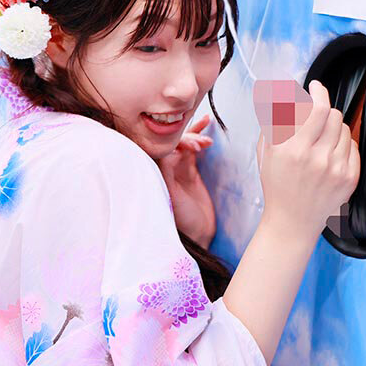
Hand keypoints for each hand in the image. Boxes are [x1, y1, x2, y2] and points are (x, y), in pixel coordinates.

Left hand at [155, 114, 215, 248]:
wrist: (198, 235)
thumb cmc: (182, 221)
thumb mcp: (172, 198)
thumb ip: (167, 176)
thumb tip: (166, 153)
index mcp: (157, 173)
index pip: (163, 148)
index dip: (178, 142)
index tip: (193, 146)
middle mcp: (164, 168)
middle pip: (174, 142)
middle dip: (189, 138)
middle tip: (203, 144)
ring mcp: (177, 168)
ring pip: (184, 142)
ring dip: (195, 136)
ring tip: (207, 141)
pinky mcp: (189, 170)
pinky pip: (193, 149)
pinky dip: (200, 138)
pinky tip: (208, 130)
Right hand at [256, 80, 360, 239]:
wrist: (292, 223)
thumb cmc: (277, 186)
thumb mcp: (266, 152)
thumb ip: (273, 122)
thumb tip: (283, 94)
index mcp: (292, 150)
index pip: (317, 109)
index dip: (319, 91)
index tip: (316, 86)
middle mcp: (316, 158)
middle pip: (333, 115)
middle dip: (324, 110)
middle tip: (316, 115)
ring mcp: (335, 169)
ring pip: (344, 129)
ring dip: (333, 128)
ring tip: (321, 140)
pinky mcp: (349, 178)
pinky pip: (353, 147)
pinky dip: (342, 144)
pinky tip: (330, 154)